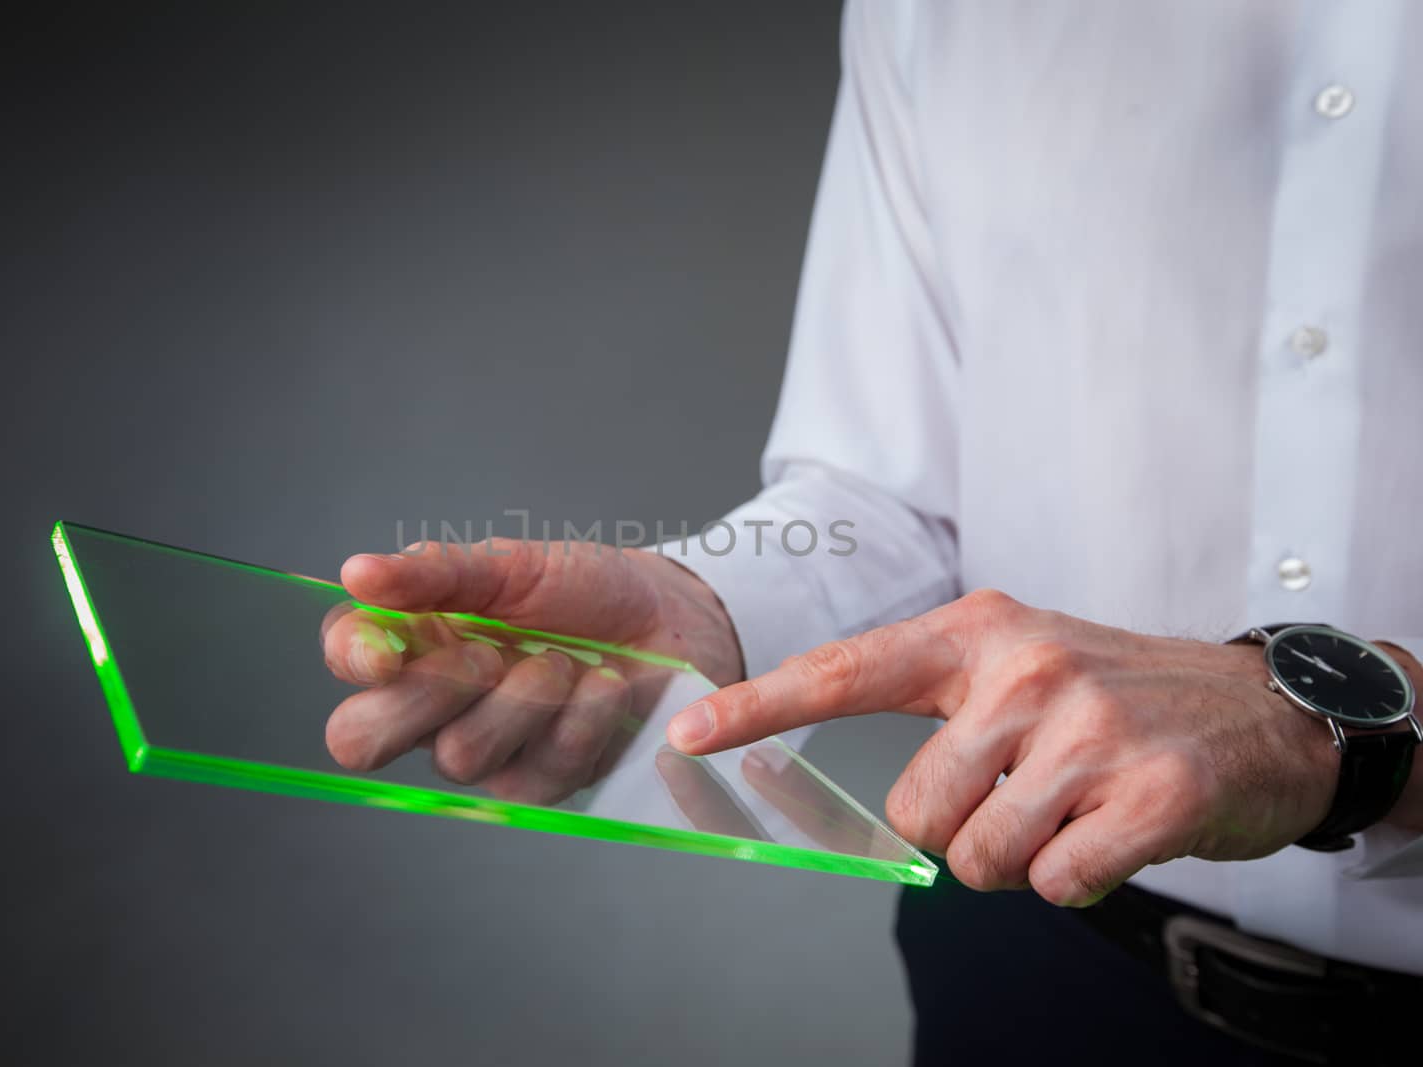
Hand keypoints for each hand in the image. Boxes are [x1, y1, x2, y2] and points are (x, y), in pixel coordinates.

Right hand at [321, 539, 741, 803]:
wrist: (667, 619)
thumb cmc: (581, 587)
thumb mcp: (510, 565)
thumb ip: (433, 573)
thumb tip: (356, 572)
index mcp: (411, 640)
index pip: (344, 657)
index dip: (353, 659)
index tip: (389, 648)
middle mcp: (430, 703)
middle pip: (361, 738)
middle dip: (424, 697)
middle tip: (485, 655)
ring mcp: (481, 749)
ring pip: (456, 756)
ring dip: (520, 701)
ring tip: (563, 660)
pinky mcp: (536, 784)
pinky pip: (534, 775)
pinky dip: (577, 721)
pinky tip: (602, 686)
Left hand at [666, 589, 1341, 905]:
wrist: (1264, 712)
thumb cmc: (1122, 695)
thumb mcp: (1025, 665)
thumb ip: (942, 712)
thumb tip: (878, 805)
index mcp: (979, 632)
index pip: (845, 672)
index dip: (759, 708)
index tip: (688, 733)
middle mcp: (1026, 671)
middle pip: (915, 811)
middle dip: (960, 828)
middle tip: (1027, 795)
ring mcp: (1089, 731)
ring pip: (981, 857)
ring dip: (1021, 857)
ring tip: (1074, 808)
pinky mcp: (1149, 796)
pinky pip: (1054, 883)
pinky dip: (1076, 878)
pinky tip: (1115, 831)